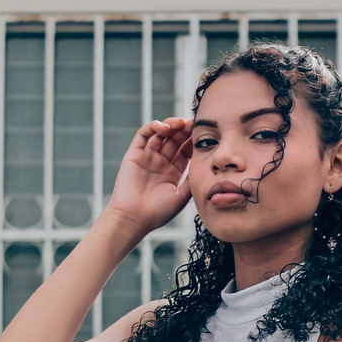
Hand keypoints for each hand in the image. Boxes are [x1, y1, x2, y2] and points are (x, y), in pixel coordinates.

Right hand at [106, 117, 193, 234]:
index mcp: (173, 172)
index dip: (193, 141)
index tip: (204, 134)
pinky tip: (165, 128)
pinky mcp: (134, 154)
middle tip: (194, 123)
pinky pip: (143, 135)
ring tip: (181, 123)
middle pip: (174, 140)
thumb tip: (206, 165)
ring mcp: (147, 157)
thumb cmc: (158, 212)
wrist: (135, 218)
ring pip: (160, 134)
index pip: (185, 150)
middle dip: (184, 130)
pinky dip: (154, 127)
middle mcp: (160, 163)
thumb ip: (192, 179)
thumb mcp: (182, 196)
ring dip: (171, 125)